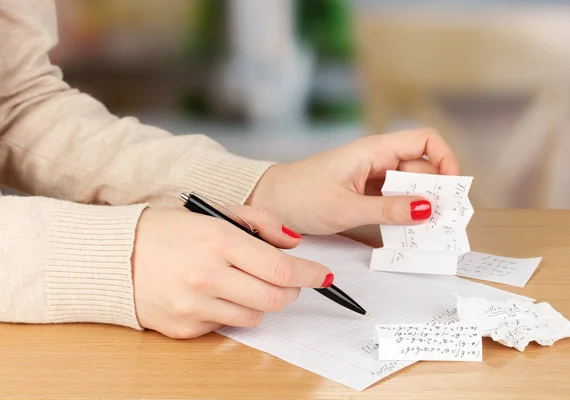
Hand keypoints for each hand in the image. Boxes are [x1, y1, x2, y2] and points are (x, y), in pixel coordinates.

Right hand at [131, 207, 330, 338]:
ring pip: (254, 317)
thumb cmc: (167, 230)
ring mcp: (193, 306)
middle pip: (274, 299)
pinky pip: (225, 326)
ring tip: (245, 284)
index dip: (309, 274)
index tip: (323, 275)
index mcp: (216, 241)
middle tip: (289, 281)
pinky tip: (215, 294)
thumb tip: (294, 243)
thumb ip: (261, 222)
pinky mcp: (182, 328)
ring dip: (261, 303)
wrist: (114, 256)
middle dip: (291, 291)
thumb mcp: (215, 212)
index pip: (279, 267)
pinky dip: (231, 312)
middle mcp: (206, 276)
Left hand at [247, 128, 459, 234]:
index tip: (449, 188)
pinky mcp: (363, 193)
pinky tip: (405, 232)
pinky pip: (392, 199)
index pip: (425, 140)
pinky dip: (402, 213)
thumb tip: (427, 208)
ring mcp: (370, 176)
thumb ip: (388, 209)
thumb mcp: (346, 207)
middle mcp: (376, 159)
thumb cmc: (300, 197)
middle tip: (444, 220)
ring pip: (408, 186)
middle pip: (421, 167)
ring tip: (427, 231)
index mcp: (373, 150)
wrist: (268, 203)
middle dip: (435, 191)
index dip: (444, 159)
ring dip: (419, 206)